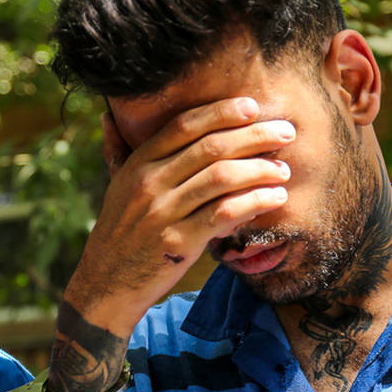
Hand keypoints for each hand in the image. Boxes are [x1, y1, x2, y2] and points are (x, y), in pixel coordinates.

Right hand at [49, 97, 292, 391]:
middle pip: (211, 146)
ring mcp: (162, 213)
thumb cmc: (120, 232)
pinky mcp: (178, 243)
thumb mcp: (115, 186)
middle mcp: (149, 183)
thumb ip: (119, 150)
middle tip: (285, 133)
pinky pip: (225, 213)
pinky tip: (274, 198)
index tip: (253, 107)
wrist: (106, 284)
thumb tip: (110, 114)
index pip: (185, 125)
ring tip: (283, 169)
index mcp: (138, 164)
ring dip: (261, 169)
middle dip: (254, 135)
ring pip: (222, 177)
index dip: (222, 112)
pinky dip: (254, 201)